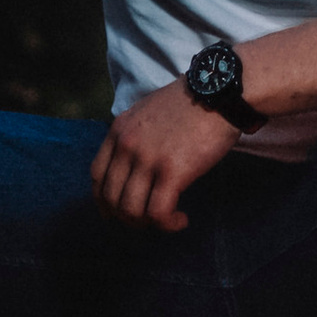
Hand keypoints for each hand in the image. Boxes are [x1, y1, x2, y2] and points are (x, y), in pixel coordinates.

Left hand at [90, 82, 242, 233]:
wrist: (219, 92)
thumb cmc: (190, 102)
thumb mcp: (148, 111)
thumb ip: (135, 135)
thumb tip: (134, 163)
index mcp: (119, 131)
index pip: (97, 175)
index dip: (103, 201)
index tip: (114, 213)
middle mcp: (127, 146)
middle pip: (112, 198)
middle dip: (127, 217)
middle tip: (147, 220)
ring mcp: (148, 159)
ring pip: (131, 210)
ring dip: (147, 224)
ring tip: (167, 219)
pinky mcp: (172, 171)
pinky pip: (158, 212)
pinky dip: (168, 224)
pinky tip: (180, 220)